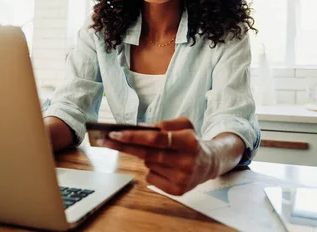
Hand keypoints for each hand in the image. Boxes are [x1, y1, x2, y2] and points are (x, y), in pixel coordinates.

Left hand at [102, 117, 219, 195]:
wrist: (209, 163)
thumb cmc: (191, 141)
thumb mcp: (184, 125)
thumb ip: (163, 124)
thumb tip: (139, 128)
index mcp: (189, 141)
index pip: (156, 139)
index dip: (134, 136)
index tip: (116, 133)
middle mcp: (187, 161)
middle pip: (148, 153)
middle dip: (125, 146)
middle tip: (107, 141)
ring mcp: (182, 178)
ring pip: (148, 164)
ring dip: (147, 157)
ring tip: (163, 154)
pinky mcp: (177, 190)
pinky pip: (151, 178)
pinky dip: (152, 171)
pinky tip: (165, 167)